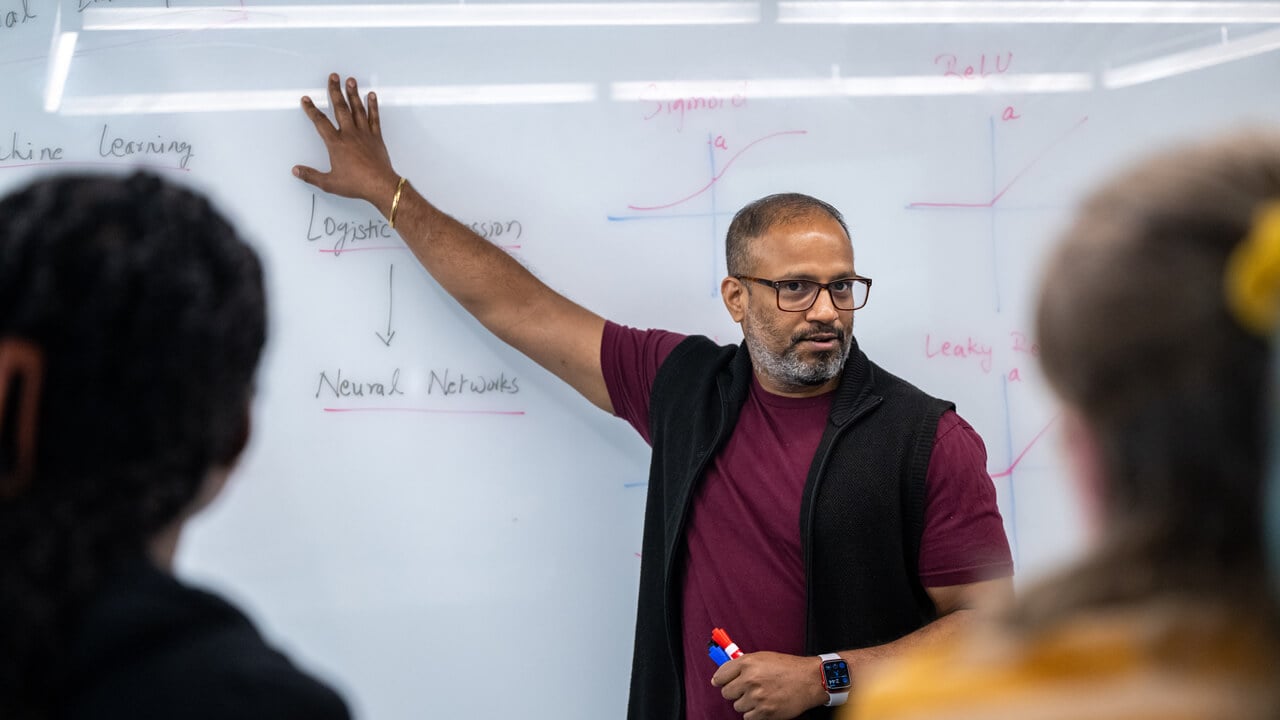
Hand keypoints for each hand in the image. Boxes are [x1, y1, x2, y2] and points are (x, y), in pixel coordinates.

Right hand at [293, 73, 400, 212]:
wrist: (380, 185)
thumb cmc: (357, 184)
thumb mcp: (329, 183)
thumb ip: (311, 175)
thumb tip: (297, 171)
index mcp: (336, 143)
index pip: (320, 122)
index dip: (311, 110)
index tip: (306, 100)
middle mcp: (350, 134)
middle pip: (340, 108)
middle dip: (335, 91)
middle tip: (333, 77)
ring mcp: (364, 134)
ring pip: (357, 109)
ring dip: (353, 93)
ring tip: (350, 80)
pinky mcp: (376, 137)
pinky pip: (374, 117)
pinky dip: (373, 106)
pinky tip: (371, 96)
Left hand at [711, 652, 826, 719]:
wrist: (810, 680)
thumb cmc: (788, 668)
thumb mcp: (763, 658)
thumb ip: (743, 665)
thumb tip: (724, 675)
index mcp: (747, 663)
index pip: (720, 675)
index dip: (720, 680)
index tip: (720, 683)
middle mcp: (749, 679)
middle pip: (726, 693)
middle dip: (735, 692)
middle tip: (747, 689)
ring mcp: (756, 697)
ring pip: (737, 706)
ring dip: (746, 703)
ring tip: (761, 696)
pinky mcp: (764, 712)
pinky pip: (747, 717)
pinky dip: (754, 713)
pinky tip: (764, 705)